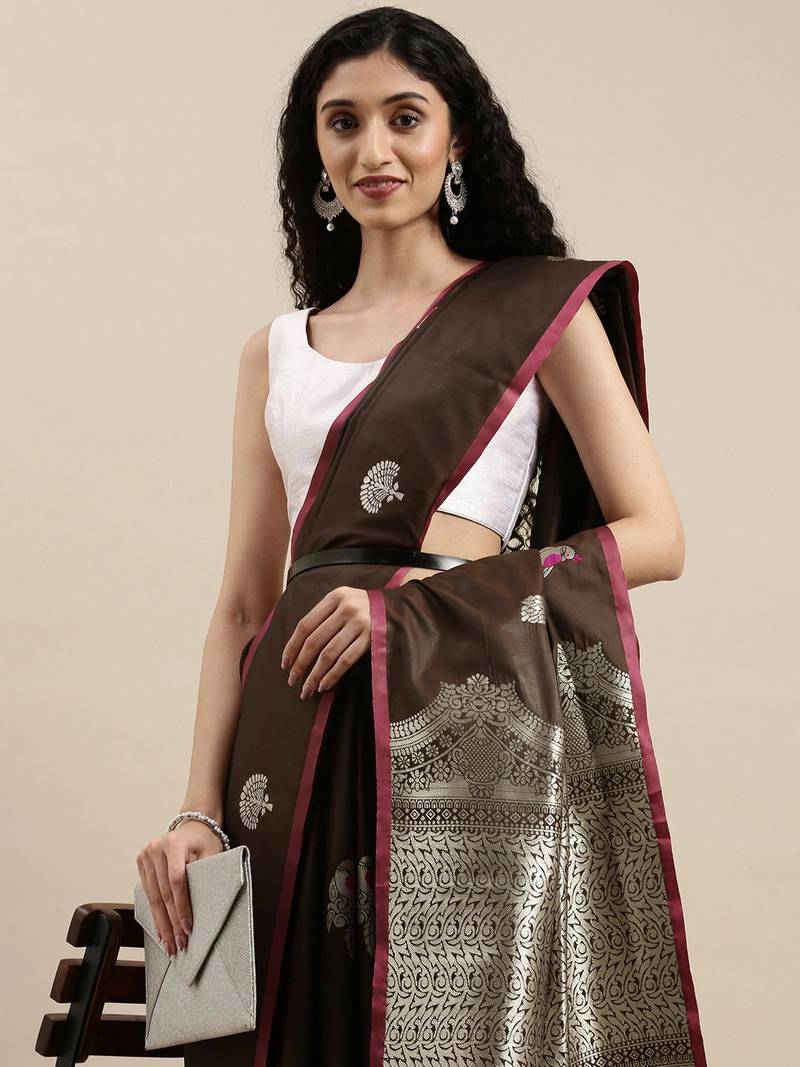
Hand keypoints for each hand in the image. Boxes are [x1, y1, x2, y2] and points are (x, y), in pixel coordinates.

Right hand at [136, 819, 223, 955]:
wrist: (193, 826)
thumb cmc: (205, 842)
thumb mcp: (211, 853)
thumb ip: (205, 876)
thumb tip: (203, 910)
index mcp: (174, 843)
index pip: (177, 881)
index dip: (182, 907)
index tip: (188, 928)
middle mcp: (155, 848)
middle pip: (163, 893)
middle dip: (171, 922)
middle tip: (178, 945)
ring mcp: (145, 855)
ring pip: (153, 897)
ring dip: (162, 923)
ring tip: (169, 944)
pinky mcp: (141, 863)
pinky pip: (147, 893)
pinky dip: (155, 913)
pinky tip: (161, 930)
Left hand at [281, 585, 370, 697]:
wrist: (399, 607)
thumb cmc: (364, 607)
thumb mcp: (343, 601)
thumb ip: (323, 616)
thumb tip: (296, 648)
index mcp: (334, 597)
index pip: (305, 625)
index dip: (292, 646)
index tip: (284, 664)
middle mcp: (346, 608)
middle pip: (314, 641)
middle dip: (300, 664)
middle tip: (292, 681)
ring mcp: (360, 623)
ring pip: (328, 654)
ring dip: (314, 675)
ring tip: (307, 689)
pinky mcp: (371, 638)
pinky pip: (346, 660)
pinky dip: (332, 675)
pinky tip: (324, 685)